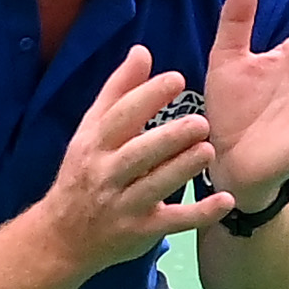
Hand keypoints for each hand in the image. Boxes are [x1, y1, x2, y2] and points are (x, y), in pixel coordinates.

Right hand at [32, 48, 225, 273]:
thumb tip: (142, 51)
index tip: (176, 79)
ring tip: (208, 151)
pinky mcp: (142, 231)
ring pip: (155, 187)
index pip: (119, 118)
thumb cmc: (84, 173)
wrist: (62, 237)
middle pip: (137, 154)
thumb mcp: (90, 132)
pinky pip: (174, 222)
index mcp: (95, 145)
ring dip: (182, 169)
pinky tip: (226, 200)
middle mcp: (107, 174)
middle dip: (168, 138)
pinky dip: (200, 214)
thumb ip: (118, 92)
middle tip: (200, 122)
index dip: (146, 97)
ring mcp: (124, 205)